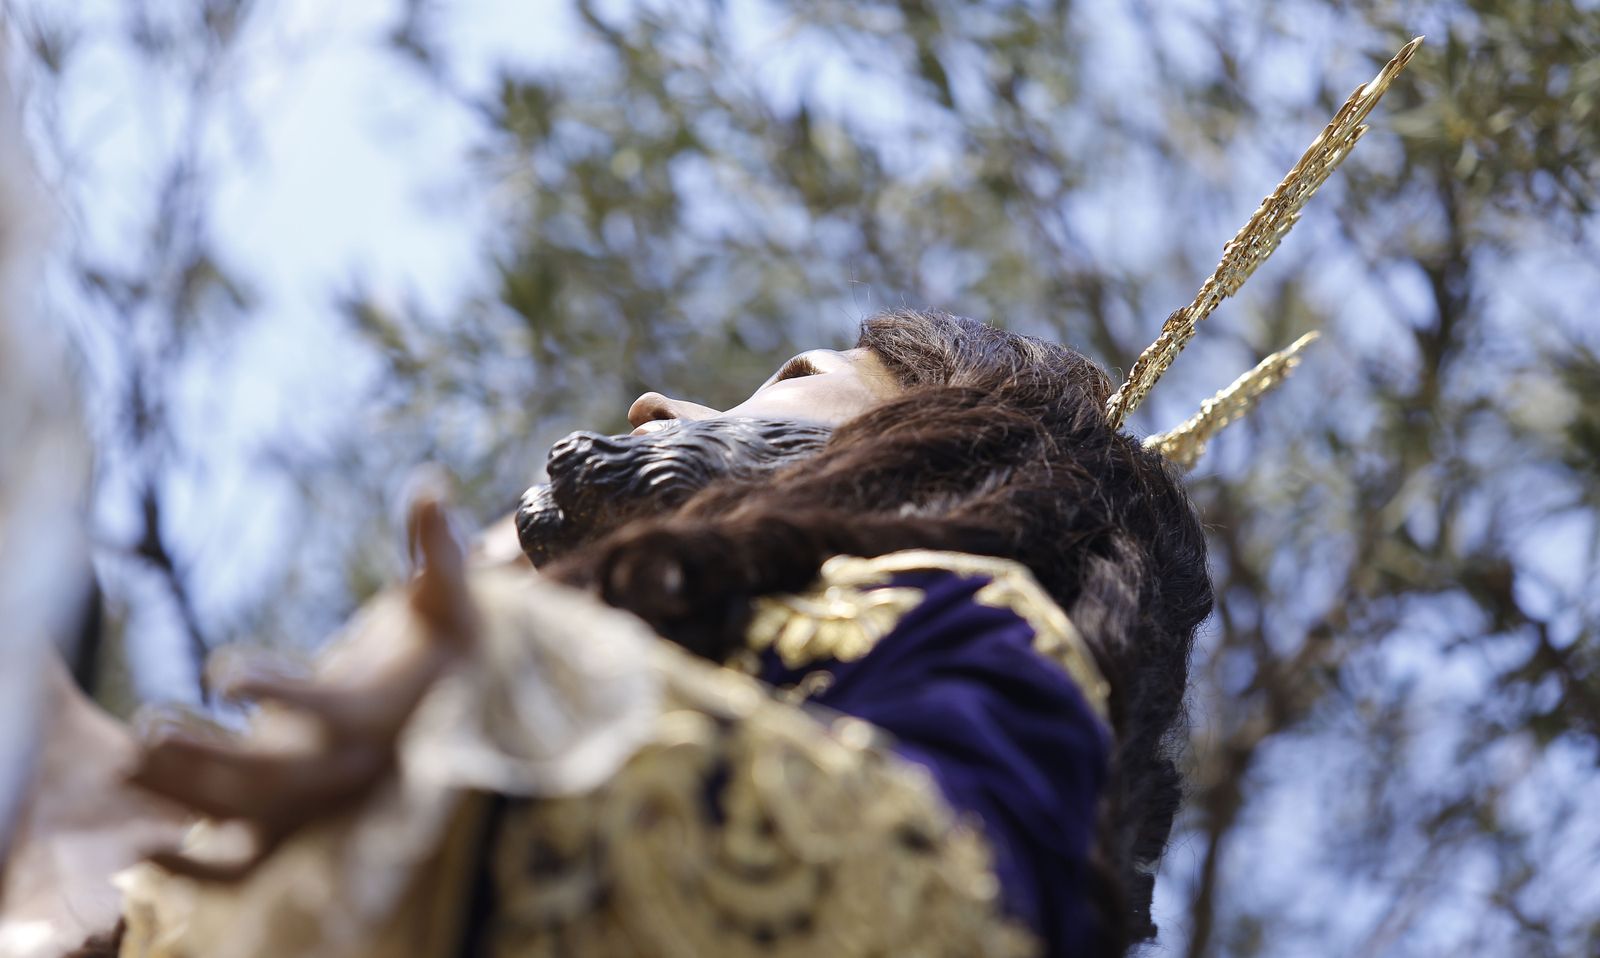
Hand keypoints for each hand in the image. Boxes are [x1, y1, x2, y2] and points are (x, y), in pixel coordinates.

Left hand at [126, 495, 475, 881]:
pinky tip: (145, 827)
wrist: (462, 712)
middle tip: (151, 728)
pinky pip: (245, 854)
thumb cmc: (450, 643)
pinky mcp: (301, 819)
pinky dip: (198, 854)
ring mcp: (326, 801)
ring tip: (135, 750)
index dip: (279, 693)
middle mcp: (355, 769)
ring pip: (253, 817)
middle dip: (213, 761)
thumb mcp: (450, 594)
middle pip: (279, 782)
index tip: (222, 668)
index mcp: (388, 714)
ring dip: (190, 791)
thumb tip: (428, 483)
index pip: (331, 714)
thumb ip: (437, 546)